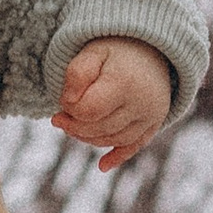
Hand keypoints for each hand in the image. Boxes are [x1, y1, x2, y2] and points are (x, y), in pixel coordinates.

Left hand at [54, 35, 173, 171]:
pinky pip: (135, 146)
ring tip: (72, 127)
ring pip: (113, 139)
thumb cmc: (115, 48)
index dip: (69, 109)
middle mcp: (142, 102)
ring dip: (88, 138)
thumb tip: (68, 102)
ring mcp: (151, 115)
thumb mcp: (92, 51)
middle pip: (99, 128)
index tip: (62, 100)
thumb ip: (76, 73)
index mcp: (125, 83)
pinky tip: (102, 166)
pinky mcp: (154, 123)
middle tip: (58, 117)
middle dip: (74, 126)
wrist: (151, 45)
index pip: (88, 111)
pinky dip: (118, 156)